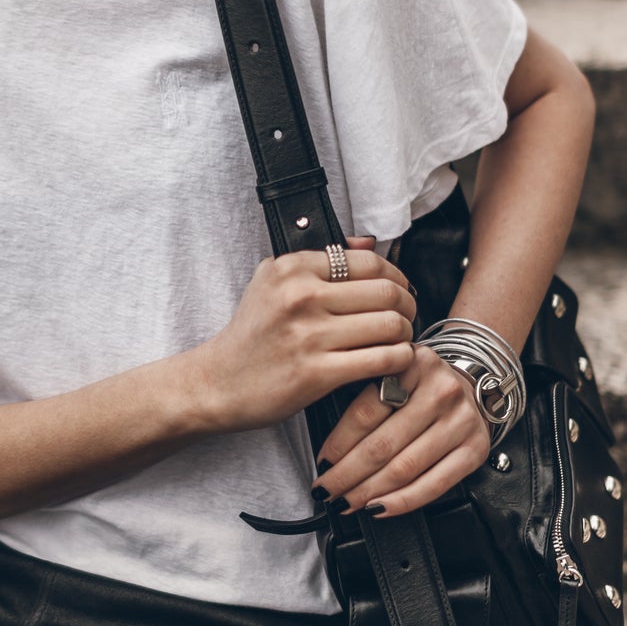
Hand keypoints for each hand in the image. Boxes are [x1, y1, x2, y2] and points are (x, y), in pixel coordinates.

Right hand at [185, 236, 416, 435]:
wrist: (218, 382)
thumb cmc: (251, 334)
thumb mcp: (271, 281)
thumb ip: (319, 259)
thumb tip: (368, 243)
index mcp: (292, 268)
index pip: (369, 262)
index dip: (396, 276)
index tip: (399, 290)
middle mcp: (300, 296)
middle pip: (387, 292)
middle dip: (408, 305)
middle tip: (405, 317)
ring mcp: (308, 336)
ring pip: (391, 326)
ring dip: (405, 334)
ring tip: (398, 340)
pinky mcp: (317, 374)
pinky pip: (382, 360)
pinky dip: (399, 360)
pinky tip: (392, 362)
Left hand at [312, 343, 491, 518]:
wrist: (472, 386)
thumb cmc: (422, 386)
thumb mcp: (393, 375)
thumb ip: (367, 400)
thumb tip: (330, 454)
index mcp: (413, 365)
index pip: (366, 412)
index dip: (338, 444)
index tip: (322, 463)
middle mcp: (442, 391)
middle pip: (383, 444)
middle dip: (347, 475)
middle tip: (326, 491)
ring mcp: (462, 421)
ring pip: (405, 467)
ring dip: (369, 492)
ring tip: (347, 501)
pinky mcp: (475, 449)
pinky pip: (435, 484)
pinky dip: (403, 501)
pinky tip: (380, 508)